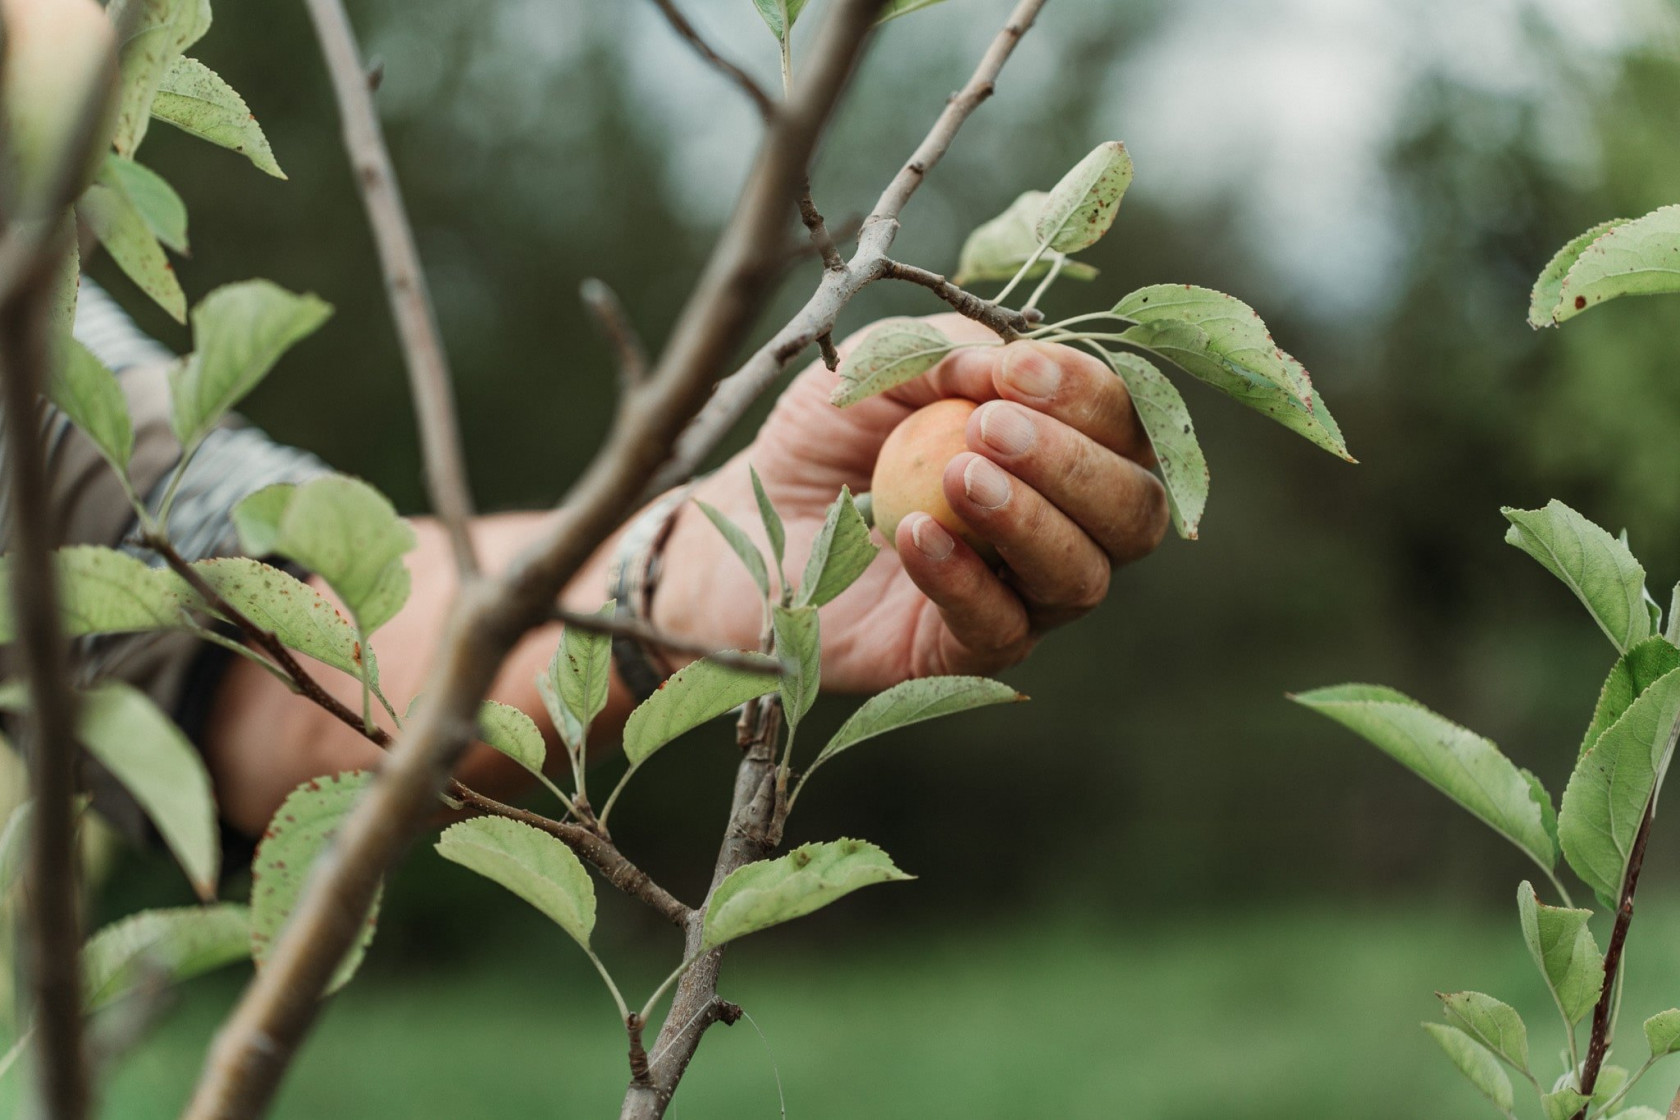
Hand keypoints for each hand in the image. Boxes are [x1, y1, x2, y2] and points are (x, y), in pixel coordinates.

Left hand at [653, 315, 1169, 690]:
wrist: (742, 522)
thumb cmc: (825, 437)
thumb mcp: (881, 368)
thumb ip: (947, 353)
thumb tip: (1005, 363)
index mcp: (1060, 448)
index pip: (1122, 426)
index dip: (1088, 395)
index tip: (1017, 368)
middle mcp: (1062, 528)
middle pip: (1132, 511)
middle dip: (1074, 463)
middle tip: (990, 427)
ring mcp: (1019, 598)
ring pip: (1082, 578)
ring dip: (1031, 521)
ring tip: (958, 476)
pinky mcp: (960, 654)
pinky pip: (999, 629)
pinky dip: (965, 579)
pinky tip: (915, 535)